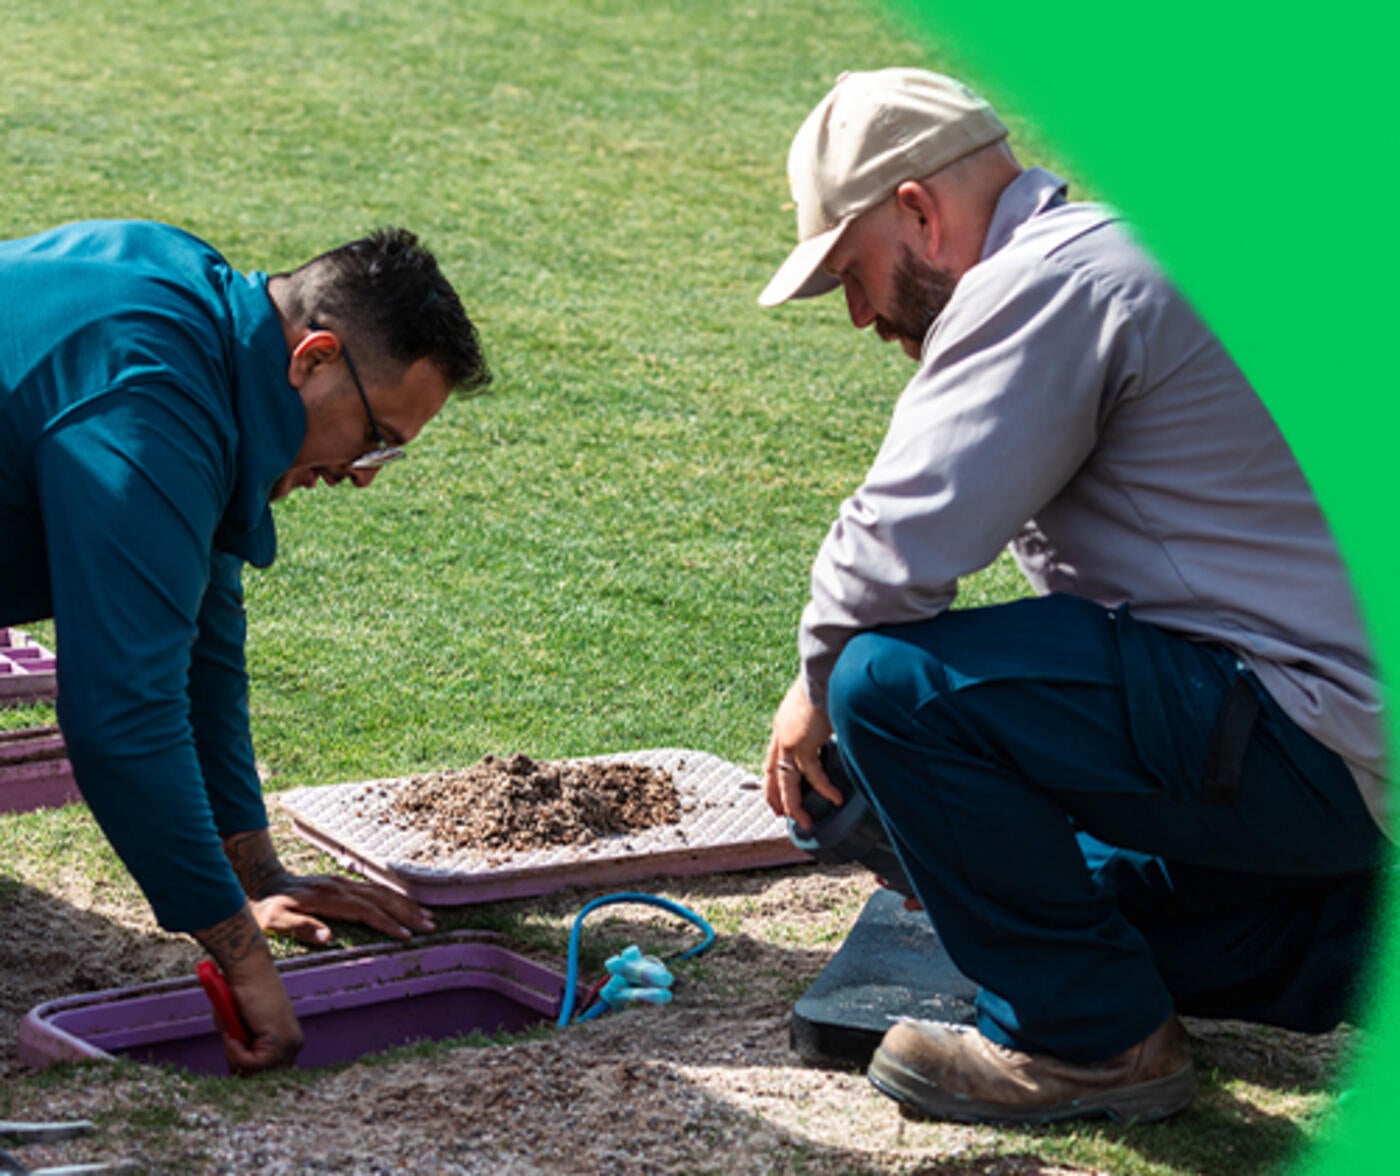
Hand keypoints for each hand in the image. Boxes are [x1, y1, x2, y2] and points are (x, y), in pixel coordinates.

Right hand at [194, 905, 302, 1075]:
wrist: (248, 971)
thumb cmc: (240, 997)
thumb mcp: (242, 1034)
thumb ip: (245, 1056)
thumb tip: (238, 1078)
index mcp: (289, 1044)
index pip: (270, 1077)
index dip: (248, 1074)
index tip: (235, 1066)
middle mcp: (294, 1046)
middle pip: (263, 1081)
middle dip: (241, 1068)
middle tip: (232, 1044)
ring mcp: (290, 1044)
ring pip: (255, 1075)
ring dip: (237, 1059)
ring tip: (233, 1036)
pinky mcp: (280, 1040)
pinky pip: (252, 1065)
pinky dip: (236, 1053)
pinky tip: (234, 1035)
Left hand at [224, 828, 435, 945]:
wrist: (257, 881)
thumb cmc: (264, 907)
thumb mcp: (273, 921)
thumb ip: (300, 927)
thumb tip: (329, 937)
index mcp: (328, 897)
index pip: (366, 910)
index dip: (387, 923)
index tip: (406, 936)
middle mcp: (340, 887)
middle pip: (381, 898)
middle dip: (408, 912)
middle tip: (430, 925)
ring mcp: (342, 883)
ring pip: (381, 891)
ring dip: (405, 903)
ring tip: (427, 915)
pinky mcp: (341, 884)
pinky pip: (374, 889)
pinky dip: (393, 897)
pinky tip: (404, 903)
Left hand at [764, 674, 837, 830]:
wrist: (823, 670)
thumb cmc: (826, 681)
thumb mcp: (818, 705)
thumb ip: (822, 721)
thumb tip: (836, 728)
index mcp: (783, 726)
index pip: (773, 759)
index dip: (773, 779)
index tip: (776, 793)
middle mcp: (781, 735)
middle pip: (774, 775)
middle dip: (777, 797)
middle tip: (782, 815)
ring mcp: (789, 741)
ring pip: (788, 783)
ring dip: (796, 805)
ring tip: (806, 821)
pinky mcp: (803, 744)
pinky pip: (813, 775)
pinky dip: (824, 789)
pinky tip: (835, 799)